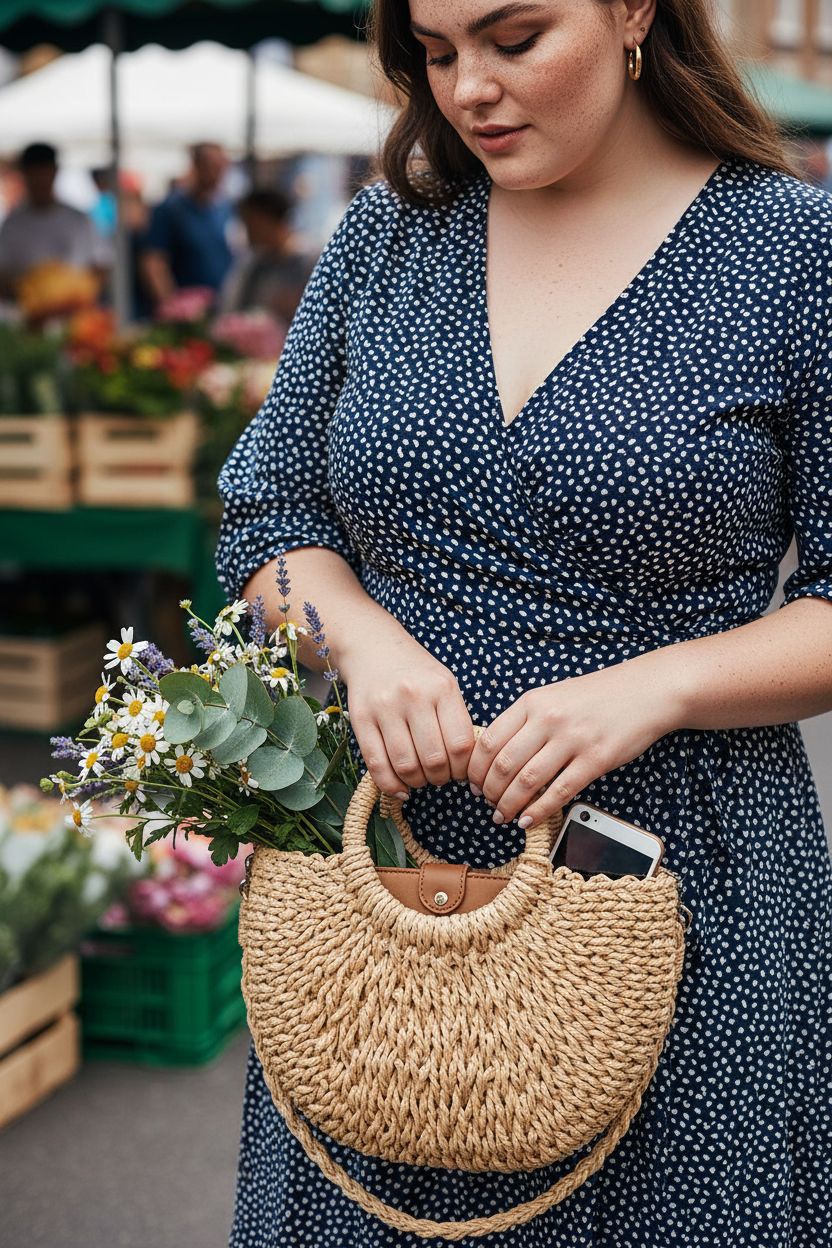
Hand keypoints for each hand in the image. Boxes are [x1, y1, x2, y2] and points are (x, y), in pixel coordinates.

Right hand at [339, 622, 474, 798]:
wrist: (372, 647)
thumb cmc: (416, 672)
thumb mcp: (444, 684)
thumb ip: (456, 720)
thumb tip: (468, 768)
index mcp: (442, 688)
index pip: (461, 744)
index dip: (463, 769)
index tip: (460, 772)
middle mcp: (413, 696)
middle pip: (434, 759)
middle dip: (441, 778)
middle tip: (440, 777)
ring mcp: (384, 707)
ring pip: (406, 765)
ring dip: (417, 783)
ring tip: (420, 778)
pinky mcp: (360, 718)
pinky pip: (376, 764)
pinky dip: (391, 785)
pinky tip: (401, 788)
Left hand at [466, 657, 683, 829]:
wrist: (645, 690)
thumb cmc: (597, 695)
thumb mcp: (553, 695)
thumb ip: (526, 719)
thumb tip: (495, 753)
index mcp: (532, 701)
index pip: (489, 739)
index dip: (475, 768)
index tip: (472, 783)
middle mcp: (548, 719)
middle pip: (503, 764)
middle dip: (489, 791)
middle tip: (486, 803)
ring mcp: (573, 740)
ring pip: (527, 781)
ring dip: (509, 805)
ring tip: (502, 816)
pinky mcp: (596, 760)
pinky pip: (559, 792)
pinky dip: (538, 811)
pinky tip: (528, 820)